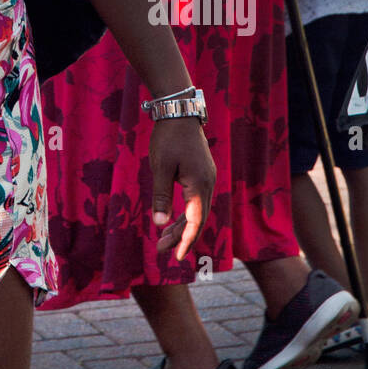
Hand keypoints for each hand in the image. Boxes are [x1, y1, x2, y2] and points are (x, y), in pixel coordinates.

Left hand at [149, 118, 216, 260]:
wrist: (180, 111)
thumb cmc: (168, 138)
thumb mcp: (160, 166)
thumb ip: (161, 196)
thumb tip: (159, 223)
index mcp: (199, 185)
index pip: (195, 221)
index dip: (186, 240)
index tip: (177, 257)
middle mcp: (208, 184)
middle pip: (197, 218)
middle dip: (180, 236)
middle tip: (161, 250)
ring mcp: (207, 178)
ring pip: (197, 210)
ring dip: (182, 225)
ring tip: (164, 238)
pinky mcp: (202, 173)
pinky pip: (196, 199)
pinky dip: (185, 212)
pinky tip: (173, 218)